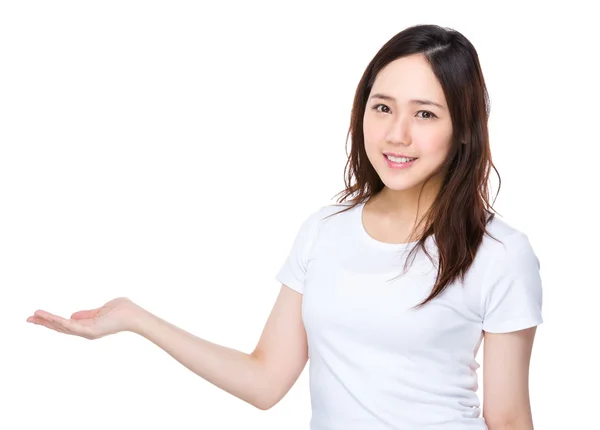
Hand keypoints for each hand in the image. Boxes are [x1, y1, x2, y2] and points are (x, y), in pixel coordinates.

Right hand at [26, 297, 142, 339]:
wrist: (135, 315)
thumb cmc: (124, 310)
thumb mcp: (102, 309)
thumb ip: (87, 314)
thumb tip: (72, 315)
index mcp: (88, 326)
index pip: (66, 324)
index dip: (52, 320)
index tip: (37, 315)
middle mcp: (86, 331)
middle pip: (61, 328)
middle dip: (44, 323)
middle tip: (28, 318)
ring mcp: (87, 332)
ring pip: (63, 327)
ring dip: (47, 321)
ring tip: (33, 316)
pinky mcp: (90, 331)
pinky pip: (70, 326)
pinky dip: (58, 321)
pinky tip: (47, 318)